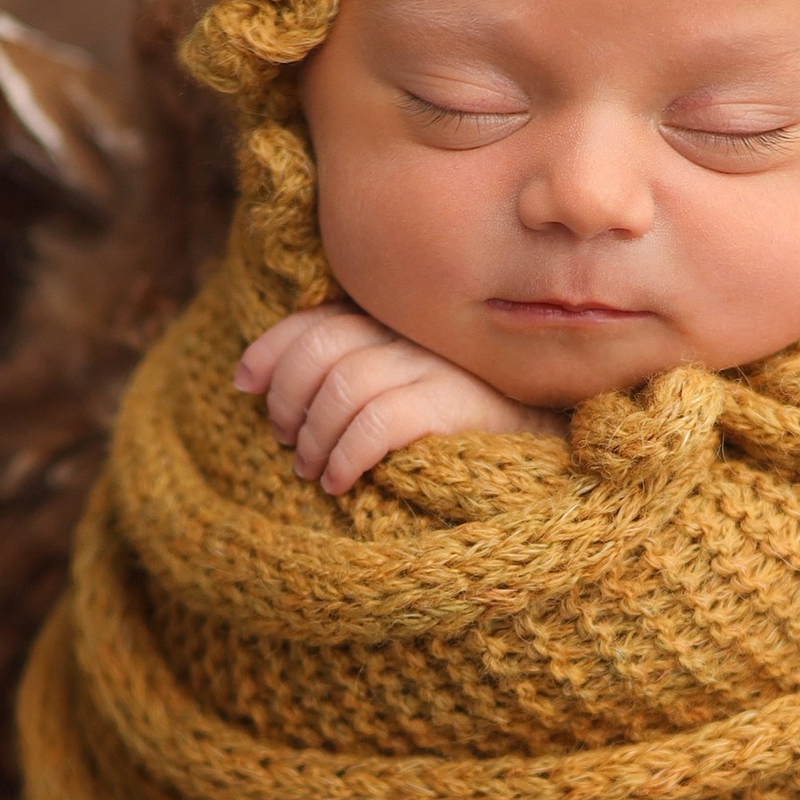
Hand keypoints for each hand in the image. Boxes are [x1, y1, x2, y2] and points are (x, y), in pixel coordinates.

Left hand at [235, 308, 553, 494]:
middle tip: (285, 441)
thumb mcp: (407, 388)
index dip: (269, 349)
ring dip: (313, 436)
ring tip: (312, 471)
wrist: (555, 444)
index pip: (315, 318)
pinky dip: (346, 453)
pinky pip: (378, 420)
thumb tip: (267, 393)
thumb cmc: (467, 423)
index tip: (244, 385)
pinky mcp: (455, 402)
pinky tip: (339, 481)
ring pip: (343, 386)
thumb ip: (353, 374)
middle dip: (286, 399)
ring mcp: (436, 362)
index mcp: (398, 320)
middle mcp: (414, 331)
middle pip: (320, 349)